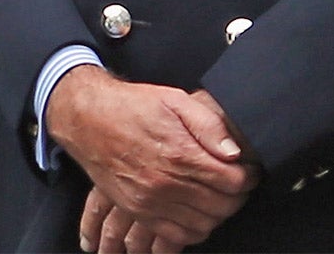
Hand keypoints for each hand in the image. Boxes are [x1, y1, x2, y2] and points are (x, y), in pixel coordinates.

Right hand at [49, 67, 255, 249]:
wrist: (86, 118)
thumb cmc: (131, 106)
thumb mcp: (173, 99)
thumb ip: (208, 124)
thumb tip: (234, 152)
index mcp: (179, 153)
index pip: (233, 181)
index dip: (247, 176)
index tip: (246, 170)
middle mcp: (166, 182)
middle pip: (223, 205)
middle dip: (236, 195)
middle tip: (235, 183)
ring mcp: (150, 200)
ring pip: (205, 223)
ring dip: (218, 213)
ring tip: (216, 196)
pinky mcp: (138, 210)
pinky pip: (179, 235)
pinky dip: (195, 229)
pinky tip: (197, 212)